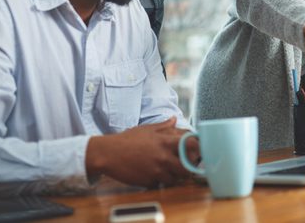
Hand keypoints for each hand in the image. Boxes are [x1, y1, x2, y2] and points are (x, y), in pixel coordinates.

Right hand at [85, 117, 199, 187]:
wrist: (108, 153)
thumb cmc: (127, 140)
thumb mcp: (147, 129)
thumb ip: (164, 126)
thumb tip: (174, 119)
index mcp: (165, 141)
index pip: (190, 146)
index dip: (196, 148)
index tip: (196, 150)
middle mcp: (163, 157)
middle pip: (187, 167)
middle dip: (188, 167)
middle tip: (185, 165)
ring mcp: (157, 171)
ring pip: (176, 179)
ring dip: (175, 176)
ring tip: (169, 170)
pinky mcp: (149, 182)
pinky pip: (161, 185)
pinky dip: (161, 182)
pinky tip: (156, 175)